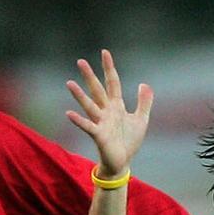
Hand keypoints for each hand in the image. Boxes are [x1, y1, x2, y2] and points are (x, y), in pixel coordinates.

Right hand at [65, 49, 152, 178]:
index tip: (105, 52)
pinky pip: (88, 126)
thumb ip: (144, 102)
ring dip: (80, 95)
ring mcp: (101, 122)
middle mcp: (106, 111)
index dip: (109, 68)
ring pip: (89, 105)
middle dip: (90, 76)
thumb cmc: (129, 141)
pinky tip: (69, 113)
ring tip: (69, 83)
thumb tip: (144, 84)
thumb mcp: (141, 120)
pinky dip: (79, 120)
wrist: (123, 162)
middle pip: (97, 90)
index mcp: (116, 106)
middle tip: (80, 61)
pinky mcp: (98, 135)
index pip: (112, 82)